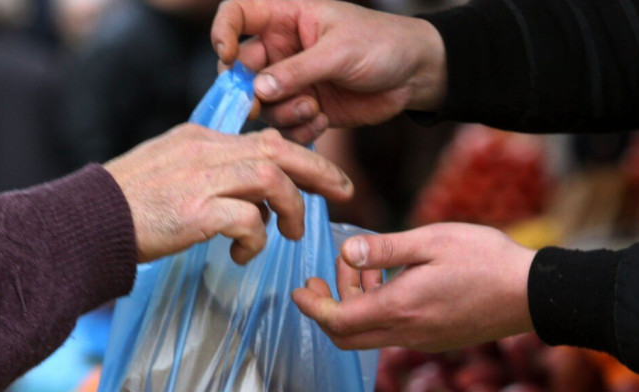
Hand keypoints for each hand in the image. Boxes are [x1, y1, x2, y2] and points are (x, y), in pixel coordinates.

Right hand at [105, 124, 352, 263]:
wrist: (86, 222)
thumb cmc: (126, 207)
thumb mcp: (170, 173)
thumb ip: (209, 174)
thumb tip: (250, 199)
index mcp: (200, 140)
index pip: (263, 139)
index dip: (300, 156)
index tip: (322, 176)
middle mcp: (205, 152)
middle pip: (278, 150)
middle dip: (319, 170)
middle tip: (344, 192)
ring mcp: (201, 180)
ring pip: (271, 180)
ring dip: (290, 210)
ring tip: (290, 235)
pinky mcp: (196, 212)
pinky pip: (248, 220)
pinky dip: (256, 239)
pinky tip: (242, 256)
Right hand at [211, 0, 445, 142]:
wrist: (414, 74)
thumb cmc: (381, 45)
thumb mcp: (339, 51)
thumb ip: (298, 70)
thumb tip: (258, 88)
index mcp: (285, 17)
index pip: (237, 15)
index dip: (223, 32)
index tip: (227, 56)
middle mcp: (282, 49)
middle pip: (241, 69)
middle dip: (248, 91)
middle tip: (258, 107)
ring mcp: (293, 81)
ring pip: (263, 103)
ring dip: (282, 112)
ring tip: (313, 109)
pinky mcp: (306, 107)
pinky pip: (285, 125)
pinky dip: (298, 130)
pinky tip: (323, 121)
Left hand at [294, 223, 534, 350]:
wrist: (532, 294)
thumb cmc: (486, 260)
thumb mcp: (432, 240)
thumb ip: (385, 249)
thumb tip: (346, 252)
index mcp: (400, 309)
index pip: (337, 321)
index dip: (312, 307)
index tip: (299, 289)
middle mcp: (407, 333)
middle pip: (346, 338)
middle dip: (327, 308)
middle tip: (324, 277)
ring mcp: (423, 341)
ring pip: (370, 334)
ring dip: (357, 305)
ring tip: (368, 267)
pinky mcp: (437, 341)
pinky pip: (394, 333)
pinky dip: (380, 310)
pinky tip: (395, 282)